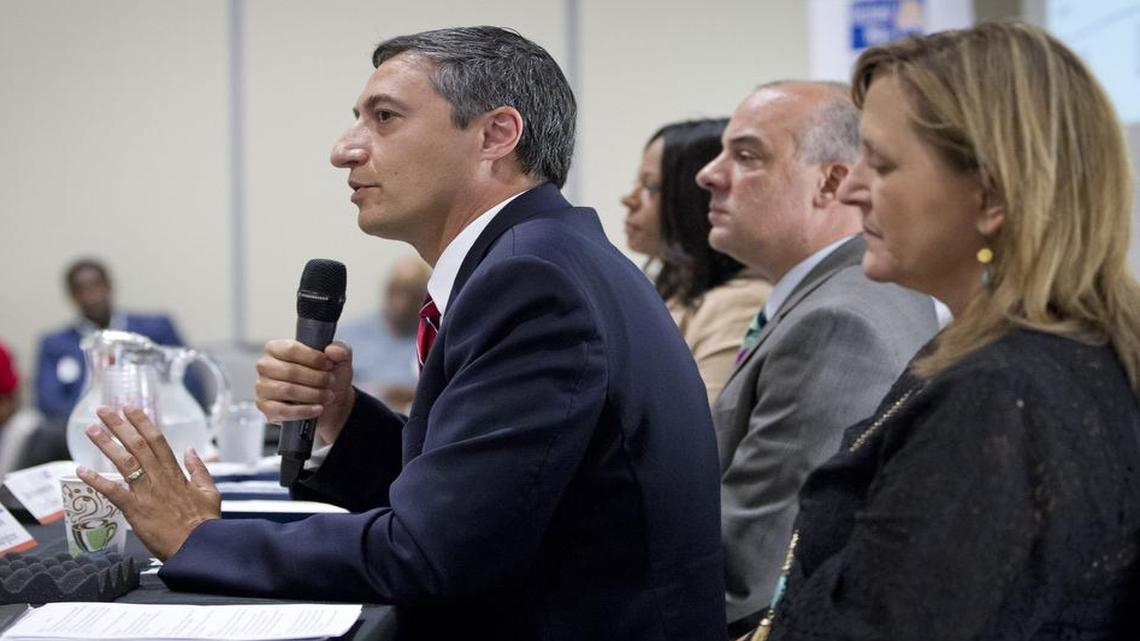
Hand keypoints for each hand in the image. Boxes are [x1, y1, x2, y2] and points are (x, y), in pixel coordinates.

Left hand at [77, 405, 220, 560]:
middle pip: (137, 445)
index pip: (157, 440)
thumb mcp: (210, 492)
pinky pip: (113, 492)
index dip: (142, 423)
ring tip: (91, 430)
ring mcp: (146, 493)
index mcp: (176, 473)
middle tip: (104, 410)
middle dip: (119, 426)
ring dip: (106, 444)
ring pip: (124, 463)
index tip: (130, 408)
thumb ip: (199, 470)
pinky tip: (82, 470)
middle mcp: (159, 478)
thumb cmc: (204, 523)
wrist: (197, 547)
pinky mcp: (135, 510)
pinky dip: (97, 480)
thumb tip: (191, 451)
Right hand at [255, 339, 355, 444]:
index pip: (291, 350)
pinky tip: (318, 408)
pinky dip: (304, 411)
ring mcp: (263, 387)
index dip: (313, 358)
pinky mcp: (266, 408)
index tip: (329, 365)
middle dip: (316, 378)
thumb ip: (340, 349)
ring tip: (327, 395)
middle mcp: (266, 366)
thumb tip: (332, 350)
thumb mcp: (340, 359)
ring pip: (287, 390)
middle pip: (290, 372)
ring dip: (312, 394)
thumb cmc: (328, 375)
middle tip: (330, 382)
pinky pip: (282, 411)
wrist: (330, 401)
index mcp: (277, 348)